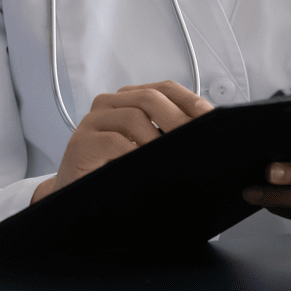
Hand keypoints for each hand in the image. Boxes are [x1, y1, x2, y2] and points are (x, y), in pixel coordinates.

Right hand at [32, 80, 211, 203]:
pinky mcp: (81, 143)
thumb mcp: (149, 150)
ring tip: (169, 160)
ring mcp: (93, 121)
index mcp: (128, 100)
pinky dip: (134, 154)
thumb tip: (207, 130)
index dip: (190, 100)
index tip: (210, 119)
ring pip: (133, 117)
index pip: (165, 88)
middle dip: (178, 121)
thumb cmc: (119, 174)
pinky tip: (143, 167)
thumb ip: (169, 136)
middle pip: (150, 98)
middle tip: (196, 143)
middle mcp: (109, 104)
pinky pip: (114, 142)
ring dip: (157, 141)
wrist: (79, 202)